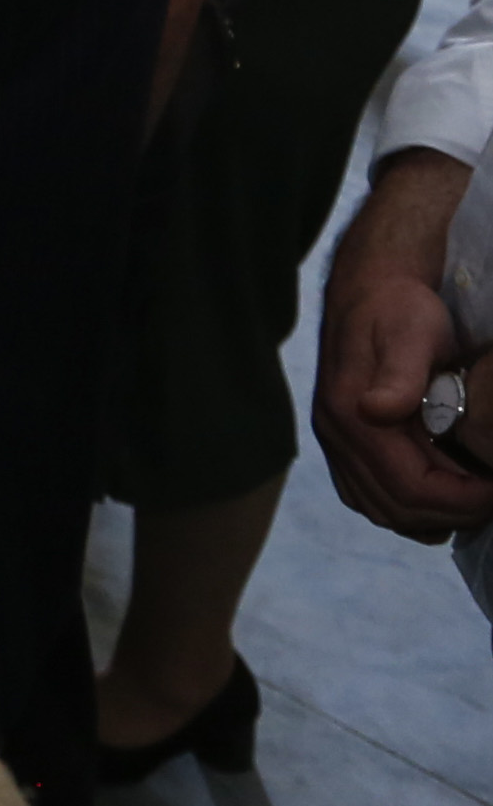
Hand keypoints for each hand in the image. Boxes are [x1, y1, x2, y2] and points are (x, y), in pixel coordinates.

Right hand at [314, 154, 492, 539]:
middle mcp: (336, 436)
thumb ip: (399, 375)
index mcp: (351, 416)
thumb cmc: (400, 308)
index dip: (462, 501)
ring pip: (380, 509)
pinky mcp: (341, 442)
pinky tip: (437, 497)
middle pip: (395, 509)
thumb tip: (376, 411)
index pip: (410, 489)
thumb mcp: (413, 333)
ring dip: (430, 516)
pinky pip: (367, 496)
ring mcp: (334, 442)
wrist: (371, 289)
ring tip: (471, 499)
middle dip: (452, 513)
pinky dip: (404, 508)